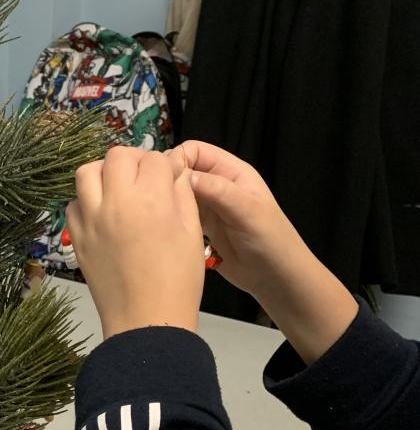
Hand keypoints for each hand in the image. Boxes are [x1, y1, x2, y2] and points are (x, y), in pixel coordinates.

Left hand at [67, 147, 204, 339]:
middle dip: (134, 161)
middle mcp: (117, 202)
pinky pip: (73, 203)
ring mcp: (91, 219)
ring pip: (86, 172)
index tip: (168, 179)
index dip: (164, 166)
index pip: (154, 159)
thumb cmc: (178, 281)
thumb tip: (174, 172)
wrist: (146, 322)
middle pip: (117, 156)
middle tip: (143, 178)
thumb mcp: (192, 233)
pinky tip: (103, 213)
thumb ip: (183, 195)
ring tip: (118, 189)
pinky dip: (87, 200)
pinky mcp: (77, 237)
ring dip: (103, 173)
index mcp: (152, 200)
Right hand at [174, 141, 356, 362]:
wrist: (276, 278)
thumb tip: (181, 175)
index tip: (164, 179)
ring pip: (178, 193)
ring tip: (155, 214)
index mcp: (231, 172)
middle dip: (168, 179)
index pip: (195, 150)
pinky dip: (170, 217)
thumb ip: (217, 190)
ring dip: (167, 200)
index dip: (178, 159)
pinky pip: (179, 214)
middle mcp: (217, 184)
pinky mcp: (201, 227)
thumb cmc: (269, 239)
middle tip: (154, 199)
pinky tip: (162, 227)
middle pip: (182, 170)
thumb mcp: (247, 210)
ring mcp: (208, 206)